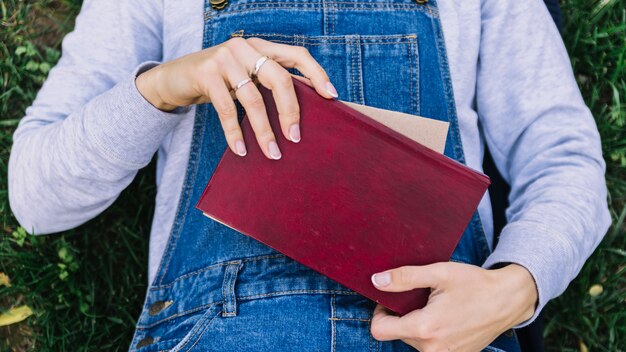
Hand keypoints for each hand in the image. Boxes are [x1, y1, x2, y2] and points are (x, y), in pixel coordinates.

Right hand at [135, 37, 336, 158]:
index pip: (297, 55)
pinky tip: (242, 150)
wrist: (174, 77)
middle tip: (296, 138)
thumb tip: (303, 111)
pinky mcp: (205, 73)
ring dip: (264, 130)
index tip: (331, 97)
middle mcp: (245, 47)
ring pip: (253, 97)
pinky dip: (235, 132)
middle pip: (278, 78)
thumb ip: (269, 85)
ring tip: (273, 153)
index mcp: (261, 47)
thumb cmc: (219, 82)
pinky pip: (226, 108)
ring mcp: (224, 58)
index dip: (317, 74)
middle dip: (290, 111)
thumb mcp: (246, 78)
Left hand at [370, 262, 537, 351]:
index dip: (380, 313)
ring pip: (413, 340)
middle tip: (422, 297)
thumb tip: (377, 282)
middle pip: (397, 334)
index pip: (379, 330)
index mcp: (425, 328)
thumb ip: (404, 278)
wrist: (508, 300)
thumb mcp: (438, 273)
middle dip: (403, 315)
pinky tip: (447, 317)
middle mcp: (432, 349)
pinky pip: (430, 346)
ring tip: (437, 306)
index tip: (392, 300)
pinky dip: (432, 332)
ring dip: (418, 324)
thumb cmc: (475, 284)